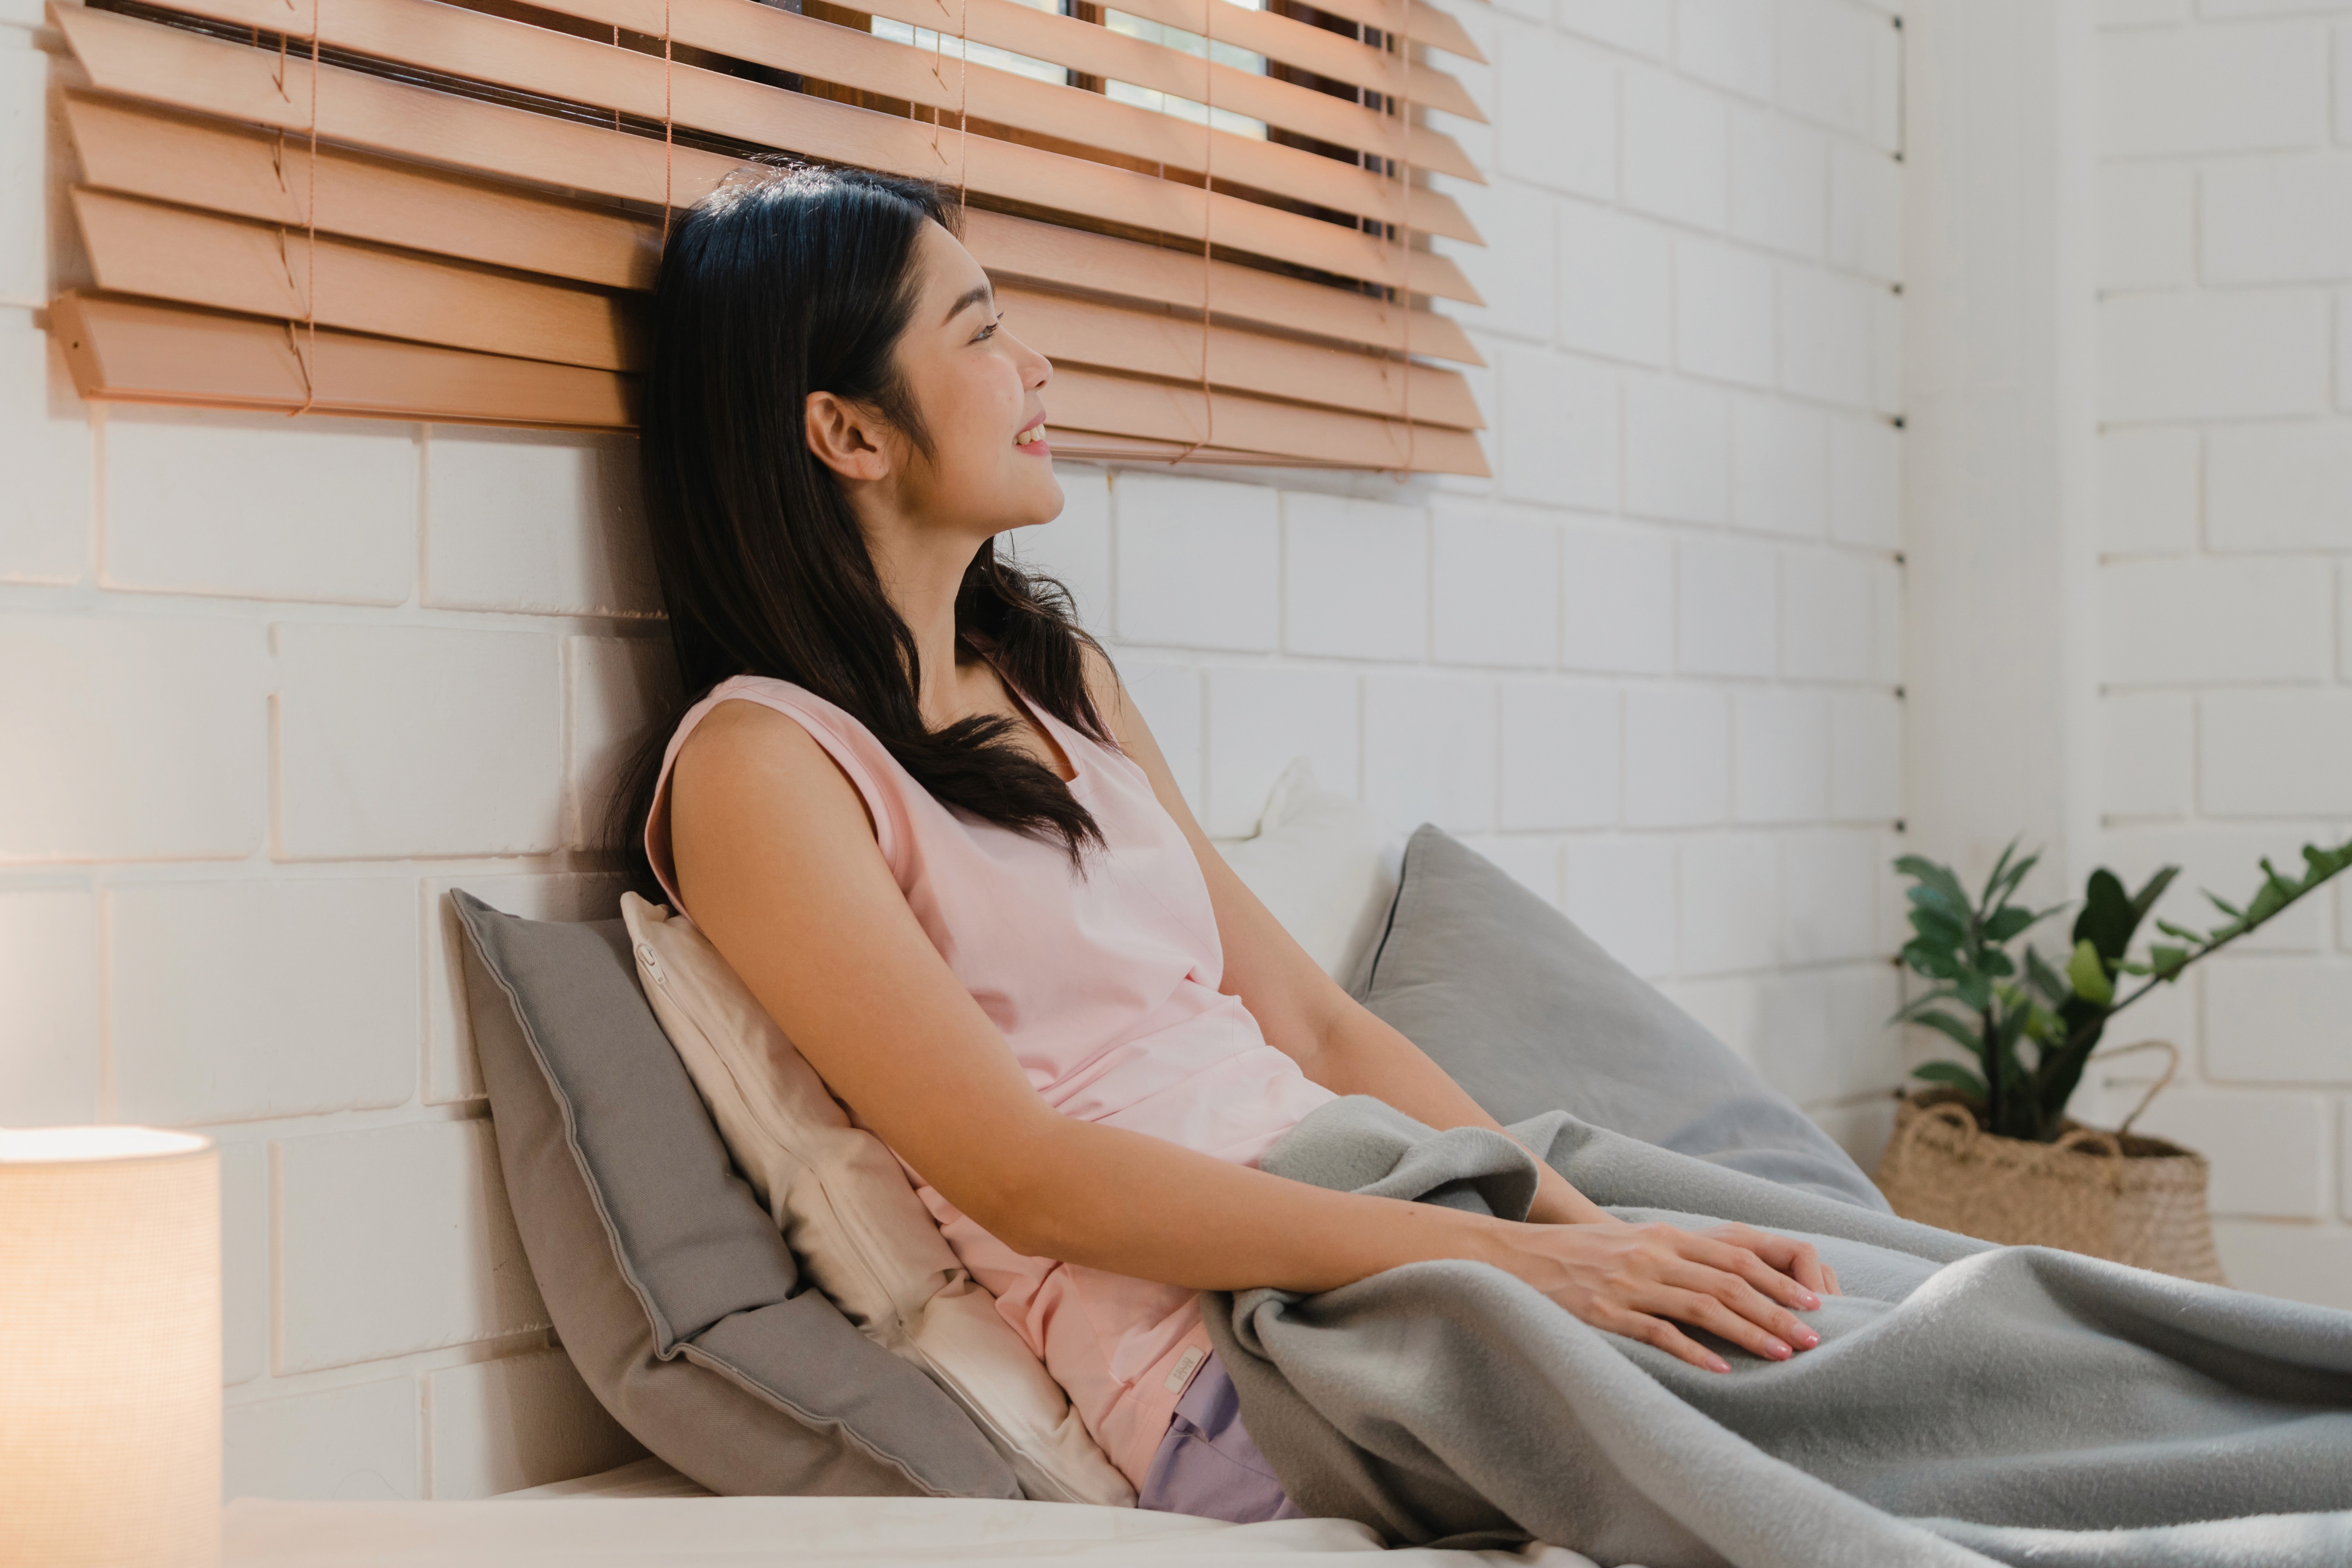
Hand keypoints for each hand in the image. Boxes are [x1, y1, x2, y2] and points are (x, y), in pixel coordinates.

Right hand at [1489, 1219, 1825, 1373]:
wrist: (1516, 1258)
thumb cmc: (1582, 1255)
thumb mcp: (1634, 1243)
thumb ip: (1678, 1256)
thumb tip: (1731, 1281)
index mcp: (1663, 1236)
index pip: (1735, 1256)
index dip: (1778, 1281)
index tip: (1812, 1305)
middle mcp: (1652, 1255)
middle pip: (1729, 1282)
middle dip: (1776, 1312)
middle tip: (1811, 1339)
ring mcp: (1628, 1284)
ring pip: (1702, 1307)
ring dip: (1748, 1333)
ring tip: (1782, 1356)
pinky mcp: (1604, 1312)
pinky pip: (1658, 1333)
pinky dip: (1694, 1352)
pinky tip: (1721, 1371)